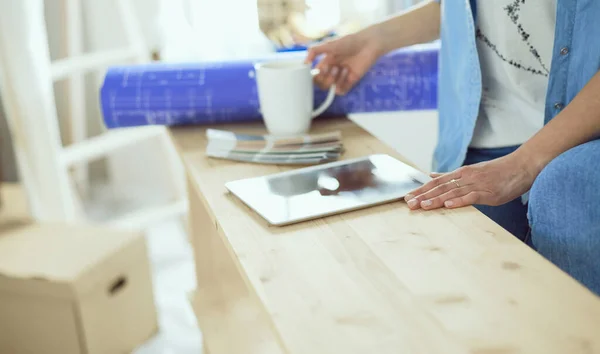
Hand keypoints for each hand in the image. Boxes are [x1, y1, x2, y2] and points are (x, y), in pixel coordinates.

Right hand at [304, 28, 382, 94]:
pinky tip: (348, 74)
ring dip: (335, 80)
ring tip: (344, 68)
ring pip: (331, 88)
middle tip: (334, 68)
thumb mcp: (330, 44)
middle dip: (325, 78)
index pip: (315, 75)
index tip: (320, 69)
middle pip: (322, 84)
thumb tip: (304, 63)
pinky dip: (342, 86)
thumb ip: (315, 51)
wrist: (368, 44)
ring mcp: (342, 77)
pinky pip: (342, 91)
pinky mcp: (351, 81)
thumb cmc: (350, 42)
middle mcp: (332, 71)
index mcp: (326, 62)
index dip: (316, 76)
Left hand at [404, 153, 537, 210]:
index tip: (407, 197)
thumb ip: (451, 175)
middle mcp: (465, 177)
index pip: (436, 182)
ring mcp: (477, 184)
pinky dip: (459, 201)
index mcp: (460, 173)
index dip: (421, 190)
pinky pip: (471, 197)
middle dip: (423, 196)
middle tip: (408, 204)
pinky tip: (448, 205)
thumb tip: (431, 175)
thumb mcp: (471, 171)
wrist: (521, 166)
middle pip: (440, 187)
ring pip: (452, 192)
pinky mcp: (488, 192)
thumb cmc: (497, 171)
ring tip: (422, 205)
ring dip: (436, 199)